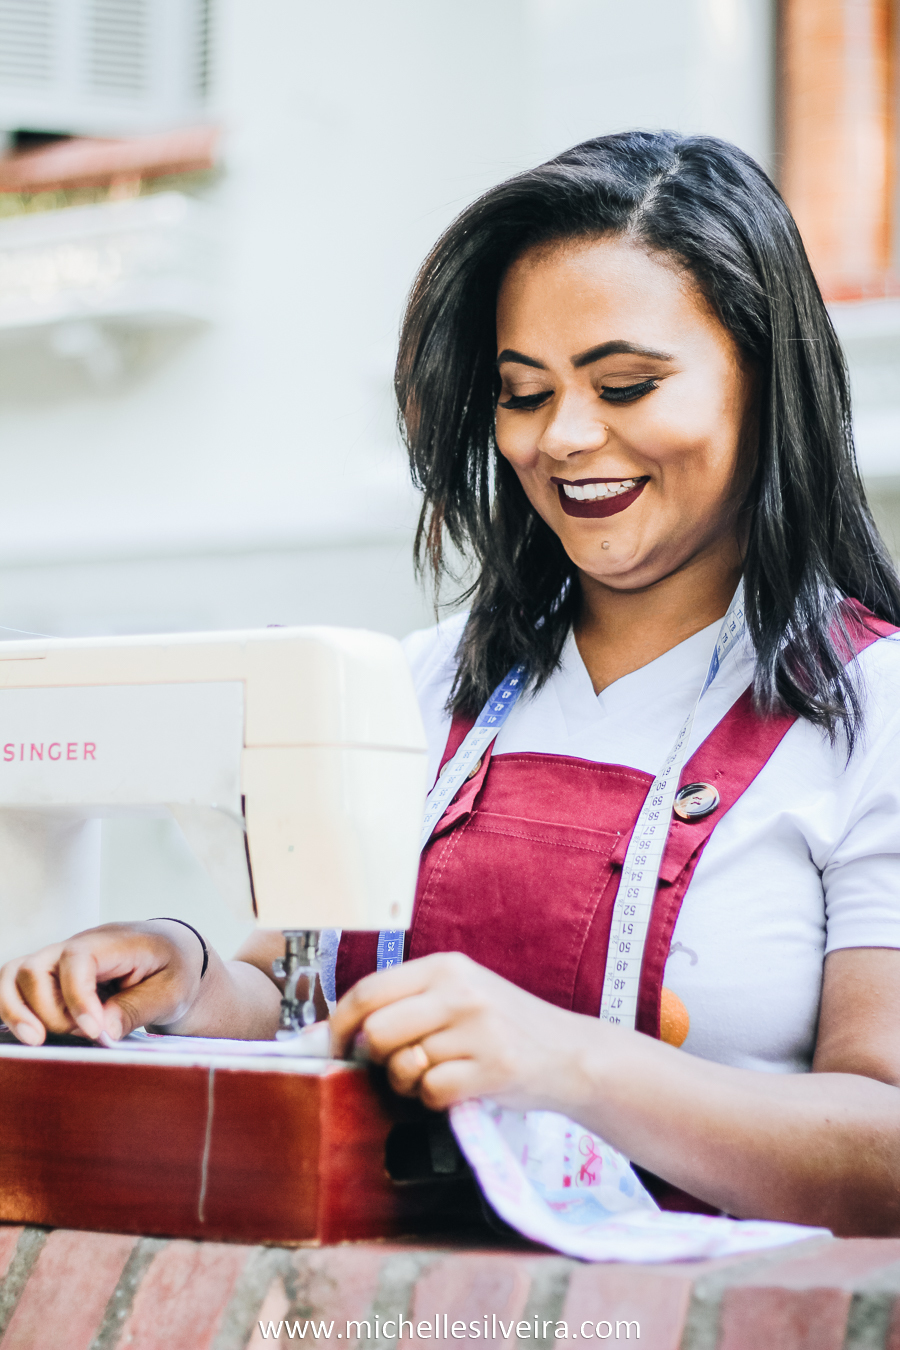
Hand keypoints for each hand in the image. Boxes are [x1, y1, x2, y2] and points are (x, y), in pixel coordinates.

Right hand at [0, 920, 205, 1045]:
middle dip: (49, 1011)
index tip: (93, 1032)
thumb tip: (101, 1030)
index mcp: (113, 942)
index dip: (77, 998)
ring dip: (17, 1011)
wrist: (174, 956)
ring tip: (39, 1041)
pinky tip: (31, 1035)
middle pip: (35, 968)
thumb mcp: (173, 991)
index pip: (77, 959)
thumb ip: (137, 1008)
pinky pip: (15, 987)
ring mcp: (60, 960)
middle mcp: (78, 945)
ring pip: (14, 975)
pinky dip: (13, 1011)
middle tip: (84, 1034)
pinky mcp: (51, 978)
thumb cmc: (174, 969)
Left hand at [329, 951, 584, 1111]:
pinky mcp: (494, 1067)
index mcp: (444, 967)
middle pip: (377, 1032)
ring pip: (404, 1066)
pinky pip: (433, 1093)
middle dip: (376, 1059)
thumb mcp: (457, 996)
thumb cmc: (502, 1027)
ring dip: (410, 1083)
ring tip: (436, 1075)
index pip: (367, 991)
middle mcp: (460, 991)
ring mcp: (479, 1029)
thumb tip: (320, 1033)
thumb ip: (401, 1005)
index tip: (337, 1047)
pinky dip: (436, 1100)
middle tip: (397, 1066)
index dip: (340, 1025)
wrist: (570, 1053)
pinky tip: (458, 1089)